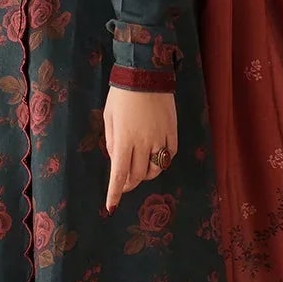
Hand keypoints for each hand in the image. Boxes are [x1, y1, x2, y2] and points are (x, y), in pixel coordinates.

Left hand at [103, 86, 176, 210]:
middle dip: (129, 183)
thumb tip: (116, 162)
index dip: (115, 192)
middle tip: (125, 182)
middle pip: (138, 175)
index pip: (119, 173)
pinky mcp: (172, 132)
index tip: (111, 206)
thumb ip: (112, 142)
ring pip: (156, 169)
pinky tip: (156, 156)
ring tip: (140, 168)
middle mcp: (143, 142)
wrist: (146, 74)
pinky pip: (169, 155)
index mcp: (124, 139)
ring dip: (146, 174)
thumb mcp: (109, 118)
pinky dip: (162, 161)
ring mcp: (160, 138)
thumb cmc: (121, 95)